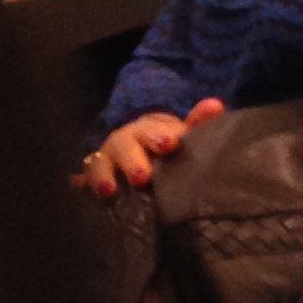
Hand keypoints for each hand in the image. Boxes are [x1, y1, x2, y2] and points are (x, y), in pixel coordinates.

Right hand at [76, 101, 223, 199]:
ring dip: (104, 175)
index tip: (170, 144)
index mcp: (148, 130)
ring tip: (109, 190)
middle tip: (142, 177)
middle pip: (124, 144)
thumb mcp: (181, 138)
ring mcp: (106, 160)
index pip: (152, 129)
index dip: (159, 135)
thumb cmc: (166, 150)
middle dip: (132, 159)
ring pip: (100, 162)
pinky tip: (95, 197)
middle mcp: (125, 141)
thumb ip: (197, 124)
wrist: (139, 165)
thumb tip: (216, 105)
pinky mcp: (94, 179)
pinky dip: (89, 186)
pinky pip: (86, 181)